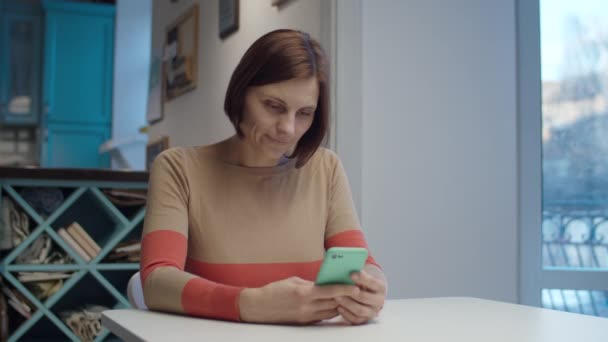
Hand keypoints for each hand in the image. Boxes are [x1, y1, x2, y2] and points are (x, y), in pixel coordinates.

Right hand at [238, 276, 358, 324]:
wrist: (259, 307)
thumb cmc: (275, 290)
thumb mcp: (293, 281)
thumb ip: (311, 283)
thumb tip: (325, 284)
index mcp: (304, 293)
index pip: (330, 291)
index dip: (344, 289)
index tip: (355, 287)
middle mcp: (306, 306)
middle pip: (333, 303)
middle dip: (344, 298)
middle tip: (354, 292)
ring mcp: (305, 316)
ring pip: (329, 312)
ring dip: (337, 306)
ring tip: (345, 298)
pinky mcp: (303, 322)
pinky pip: (321, 317)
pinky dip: (328, 311)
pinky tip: (331, 305)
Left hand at [335, 270, 386, 324]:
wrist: (368, 297)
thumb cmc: (363, 284)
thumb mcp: (364, 277)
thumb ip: (358, 273)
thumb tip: (346, 266)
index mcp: (380, 288)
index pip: (373, 282)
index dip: (362, 278)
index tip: (351, 274)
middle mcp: (379, 301)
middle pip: (364, 297)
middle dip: (351, 293)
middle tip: (340, 288)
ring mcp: (372, 312)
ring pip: (359, 310)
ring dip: (347, 303)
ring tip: (336, 297)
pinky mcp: (364, 320)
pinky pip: (355, 319)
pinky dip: (346, 314)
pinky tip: (338, 307)